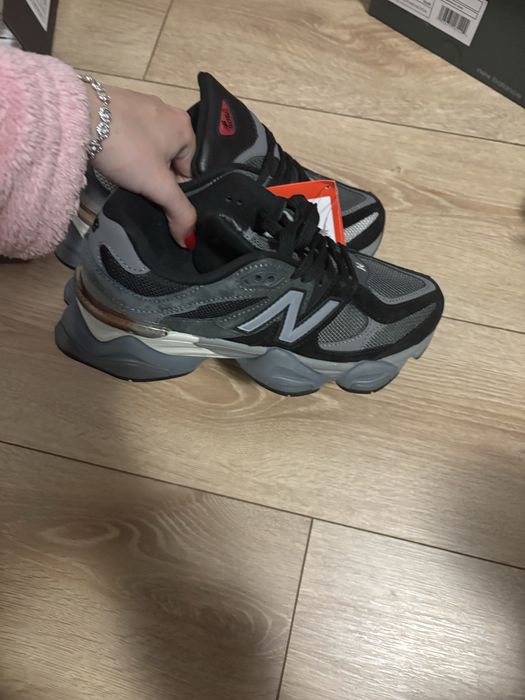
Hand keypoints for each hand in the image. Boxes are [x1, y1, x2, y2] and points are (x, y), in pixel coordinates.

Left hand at [86, 84, 195, 246]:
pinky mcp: (120, 102)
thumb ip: (179, 212)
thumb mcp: (158, 185)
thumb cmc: (127, 149)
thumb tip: (189, 240)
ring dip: (140, 163)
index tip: (153, 195)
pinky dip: (125, 148)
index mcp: (186, 128)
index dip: (173, 191)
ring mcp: (143, 104)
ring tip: (123, 171)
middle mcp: (169, 111)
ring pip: (149, 147)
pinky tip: (113, 155)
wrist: (79, 116)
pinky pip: (132, 134)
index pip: (188, 172)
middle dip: (155, 176)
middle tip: (137, 185)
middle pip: (169, 159)